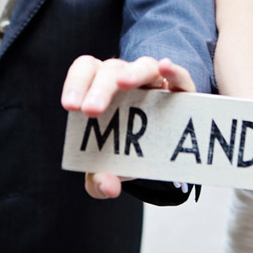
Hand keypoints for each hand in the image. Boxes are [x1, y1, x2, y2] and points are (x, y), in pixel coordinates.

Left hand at [61, 55, 195, 198]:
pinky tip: (165, 67)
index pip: (86, 71)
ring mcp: (154, 81)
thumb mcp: (111, 165)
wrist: (160, 151)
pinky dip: (173, 70)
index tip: (71, 106)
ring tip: (124, 84)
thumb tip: (107, 186)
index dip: (76, 83)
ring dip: (134, 73)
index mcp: (102, 88)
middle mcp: (126, 78)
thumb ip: (100, 179)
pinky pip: (179, 76)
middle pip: (111, 70)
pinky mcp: (181, 90)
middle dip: (100, 88)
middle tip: (91, 110)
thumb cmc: (128, 148)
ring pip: (144, 66)